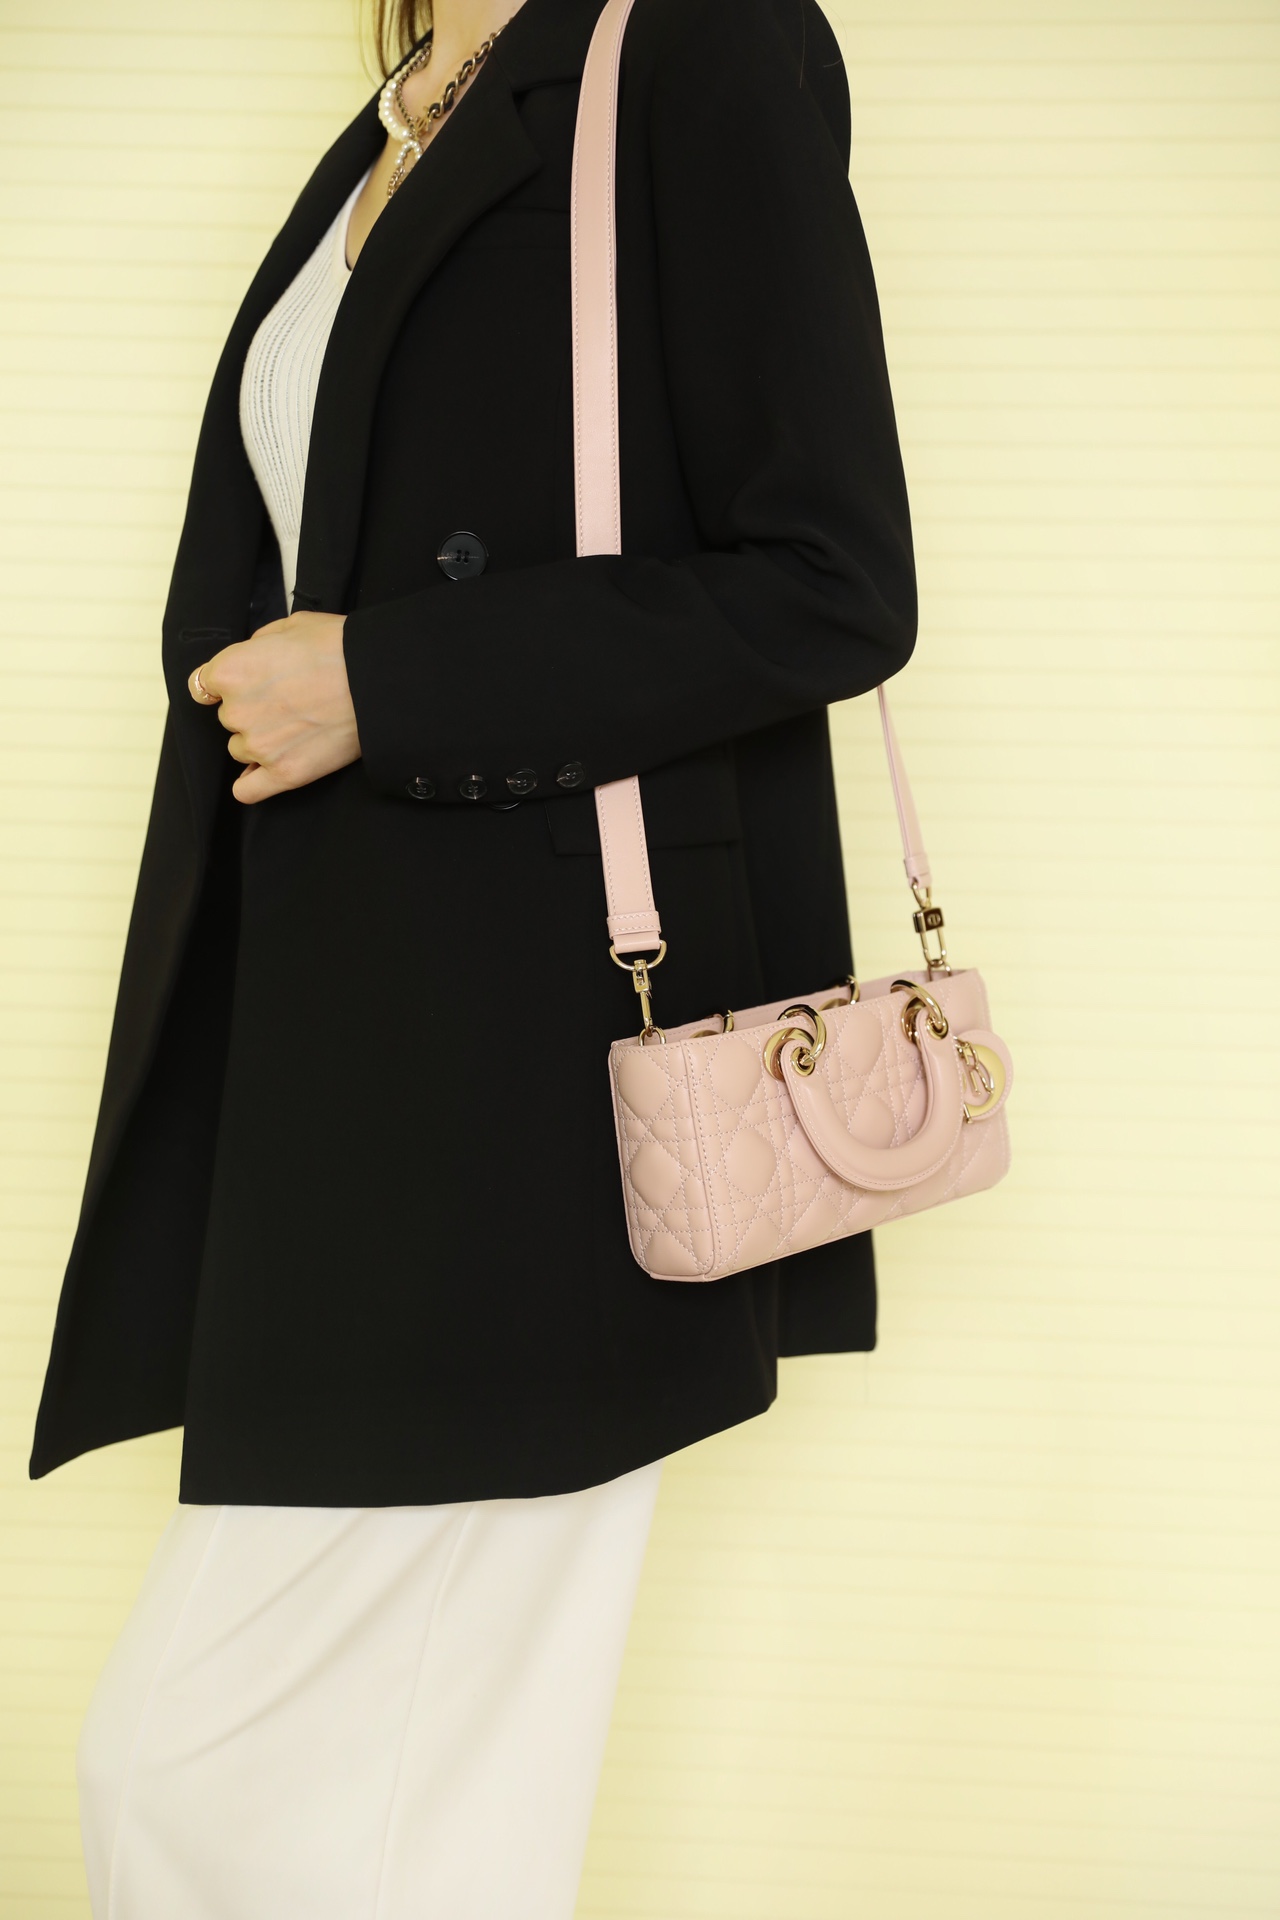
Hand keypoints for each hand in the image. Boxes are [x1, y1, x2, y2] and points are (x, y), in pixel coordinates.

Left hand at [187, 611, 359, 803]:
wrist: (376, 681)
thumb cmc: (338, 647)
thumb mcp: (290, 625)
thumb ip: (258, 646)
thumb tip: (254, 658)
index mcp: (230, 671)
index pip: (202, 687)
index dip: (224, 687)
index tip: (244, 687)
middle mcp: (236, 711)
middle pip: (228, 719)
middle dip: (251, 711)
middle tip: (289, 702)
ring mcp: (258, 746)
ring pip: (241, 750)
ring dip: (261, 741)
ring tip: (297, 728)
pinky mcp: (284, 774)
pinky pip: (247, 791)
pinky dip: (254, 782)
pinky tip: (269, 771)